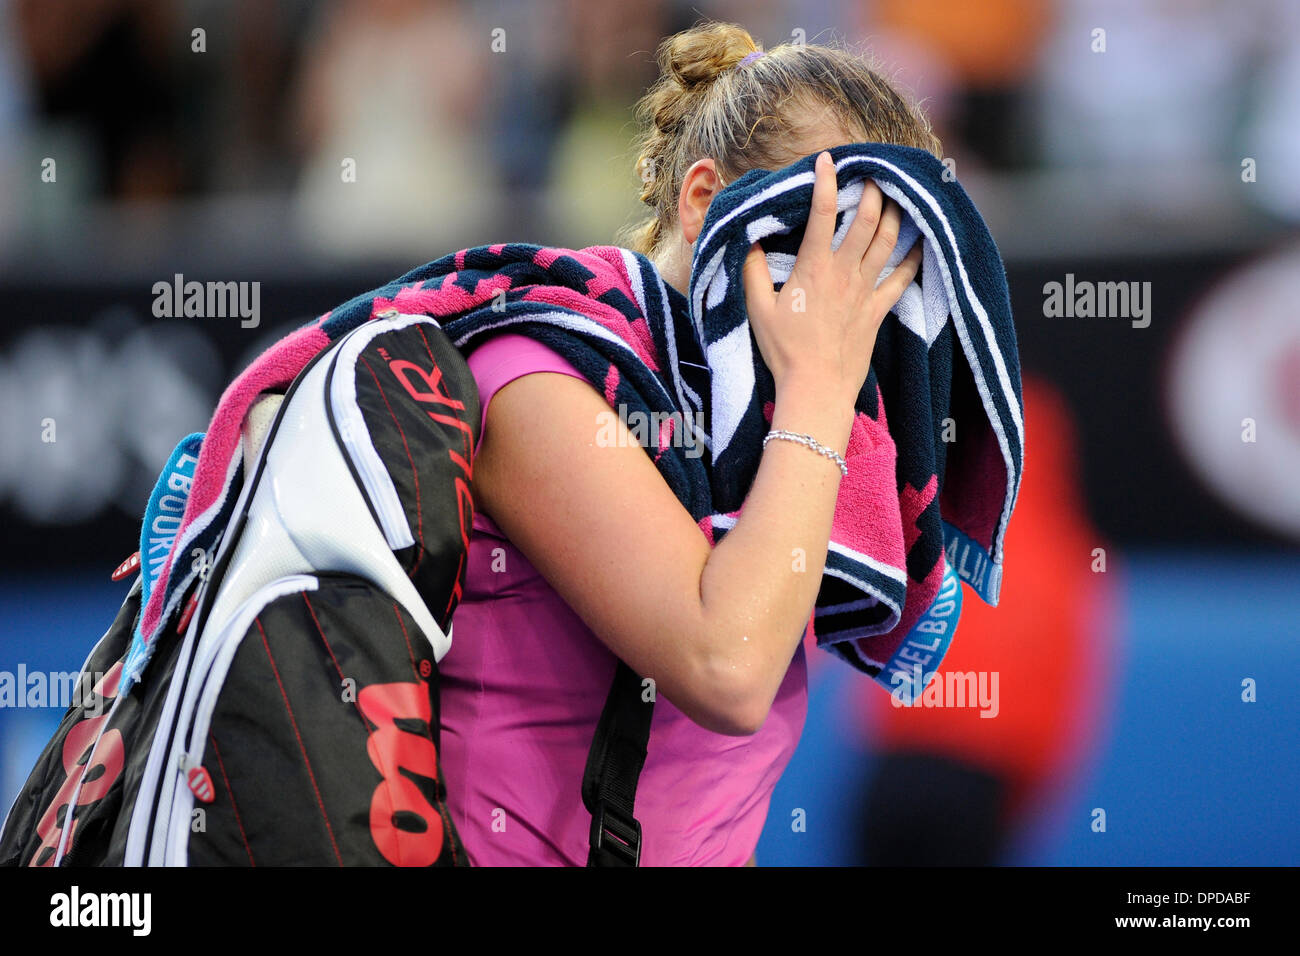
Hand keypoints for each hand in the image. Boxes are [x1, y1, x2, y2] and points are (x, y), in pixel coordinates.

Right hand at [742, 150, 921, 404]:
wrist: (816, 387)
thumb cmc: (784, 350)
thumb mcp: (758, 308)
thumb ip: (752, 270)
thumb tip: (750, 240)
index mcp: (814, 267)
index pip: (823, 213)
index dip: (826, 181)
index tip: (828, 160)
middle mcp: (844, 272)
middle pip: (866, 220)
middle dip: (872, 191)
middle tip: (873, 173)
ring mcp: (865, 290)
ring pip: (888, 242)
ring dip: (894, 215)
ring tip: (896, 197)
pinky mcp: (877, 311)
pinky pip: (902, 278)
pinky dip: (913, 257)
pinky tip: (919, 243)